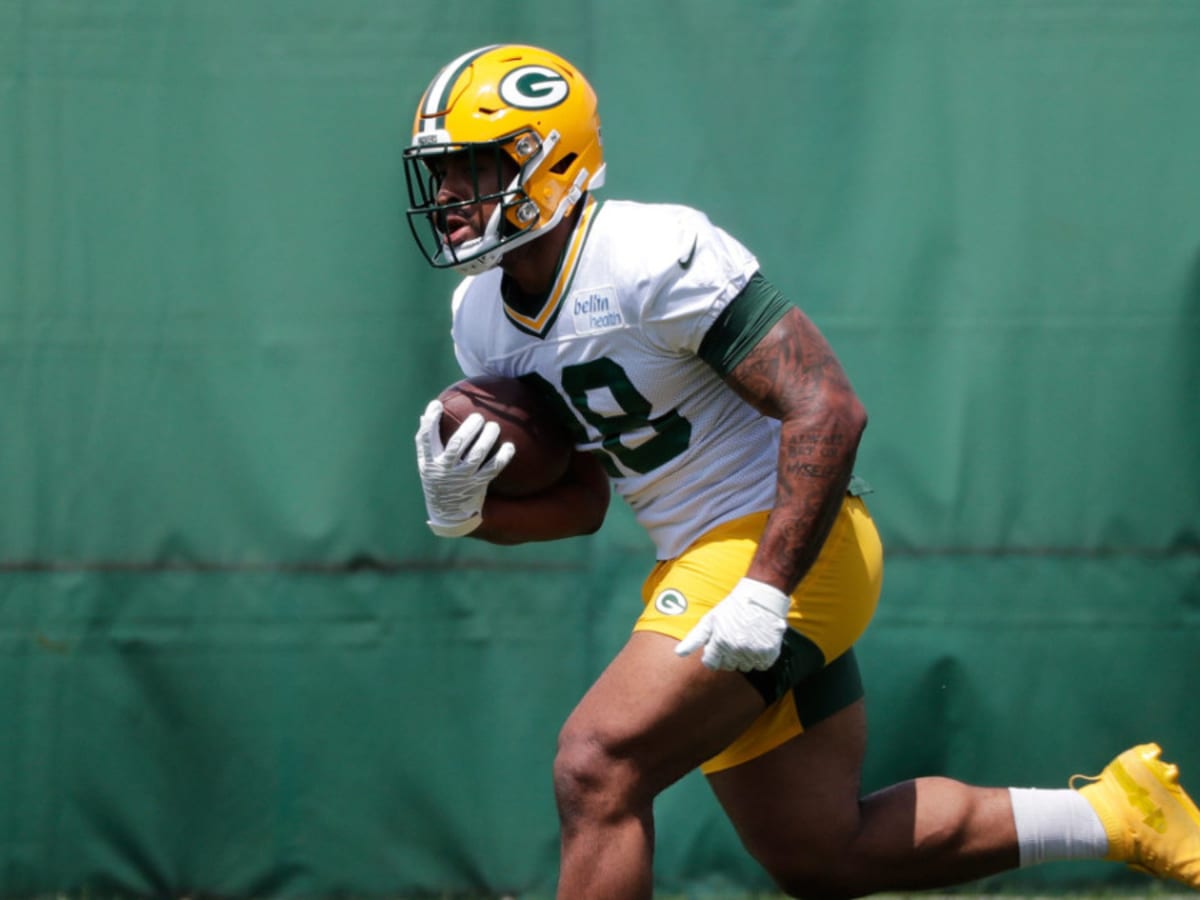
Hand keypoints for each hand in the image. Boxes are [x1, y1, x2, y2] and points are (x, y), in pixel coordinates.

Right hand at [415, 400, 514, 536]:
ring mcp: (461, 478)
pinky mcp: (477, 485)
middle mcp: (444, 470)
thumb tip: (428, 413)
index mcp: (430, 462)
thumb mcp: (426, 465)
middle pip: (456, 444)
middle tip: (478, 417)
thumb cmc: (437, 482)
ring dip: (486, 438)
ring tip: (494, 426)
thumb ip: (427, 442)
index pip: (426, 438)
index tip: (437, 405)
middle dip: (469, 428)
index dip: (430, 421)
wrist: (448, 514)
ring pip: (476, 455)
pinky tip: (509, 446)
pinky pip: (492, 469)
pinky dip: (502, 458)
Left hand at [675, 578, 790, 670]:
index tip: (720, 643)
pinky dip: (760, 657)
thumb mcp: (710, 620)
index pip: (711, 664)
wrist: (762, 596)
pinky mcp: (769, 653)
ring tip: (748, 637)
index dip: (714, 654)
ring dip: (745, 657)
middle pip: (729, 666)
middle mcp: (736, 650)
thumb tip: (678, 654)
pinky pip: (762, 665)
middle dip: (729, 655)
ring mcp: (754, 652)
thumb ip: (694, 639)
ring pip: (746, 667)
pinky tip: (758, 641)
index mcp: (720, 642)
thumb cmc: (733, 607)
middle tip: (735, 636)